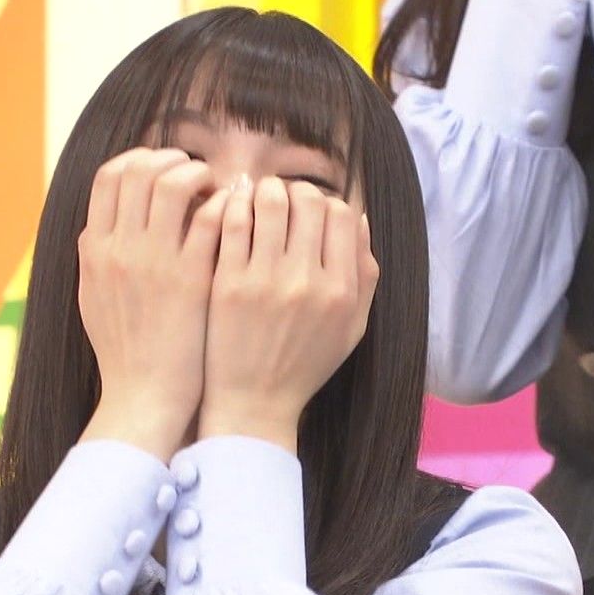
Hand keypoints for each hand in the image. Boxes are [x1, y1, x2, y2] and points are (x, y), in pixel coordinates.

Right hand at [77, 148, 229, 461]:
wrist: (145, 396)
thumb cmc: (126, 352)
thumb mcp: (94, 298)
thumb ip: (97, 258)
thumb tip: (101, 225)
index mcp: (95, 249)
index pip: (109, 175)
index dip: (139, 159)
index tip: (162, 168)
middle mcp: (119, 248)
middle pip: (138, 168)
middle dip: (171, 159)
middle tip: (195, 171)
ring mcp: (154, 261)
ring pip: (173, 182)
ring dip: (199, 174)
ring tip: (216, 188)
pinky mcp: (190, 279)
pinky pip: (208, 218)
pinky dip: (222, 205)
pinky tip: (234, 215)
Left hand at [198, 178, 379, 453]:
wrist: (253, 403)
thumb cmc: (304, 365)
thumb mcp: (352, 327)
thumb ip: (365, 274)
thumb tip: (360, 218)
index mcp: (342, 290)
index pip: (341, 214)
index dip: (326, 202)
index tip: (309, 210)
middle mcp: (308, 281)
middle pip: (308, 201)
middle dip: (294, 191)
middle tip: (280, 199)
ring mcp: (266, 281)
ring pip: (270, 202)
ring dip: (263, 190)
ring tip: (256, 197)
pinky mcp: (228, 283)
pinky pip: (234, 222)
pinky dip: (235, 205)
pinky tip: (232, 210)